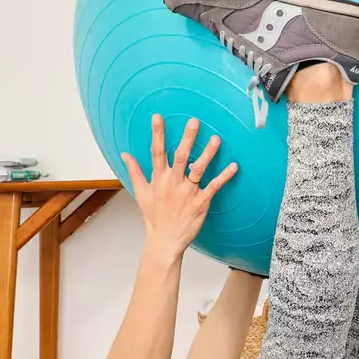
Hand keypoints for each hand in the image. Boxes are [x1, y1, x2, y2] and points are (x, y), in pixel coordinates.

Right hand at [120, 115, 238, 256]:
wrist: (164, 240)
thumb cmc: (154, 216)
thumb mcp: (140, 192)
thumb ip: (134, 171)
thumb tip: (125, 154)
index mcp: (159, 179)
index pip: (157, 152)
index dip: (157, 134)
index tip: (158, 117)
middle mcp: (173, 183)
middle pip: (180, 156)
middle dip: (187, 138)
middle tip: (194, 121)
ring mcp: (188, 193)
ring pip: (198, 169)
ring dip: (208, 154)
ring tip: (216, 139)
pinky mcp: (200, 203)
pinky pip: (214, 187)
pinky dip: (224, 177)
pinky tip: (233, 166)